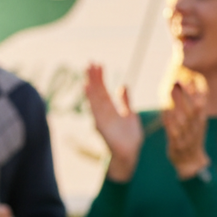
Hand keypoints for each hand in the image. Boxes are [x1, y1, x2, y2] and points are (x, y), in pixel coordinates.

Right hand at [85, 63, 142, 181]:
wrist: (130, 154)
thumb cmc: (129, 137)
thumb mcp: (129, 115)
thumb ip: (125, 101)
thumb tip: (122, 86)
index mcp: (110, 109)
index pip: (103, 90)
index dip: (100, 78)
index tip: (98, 64)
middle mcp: (103, 113)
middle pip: (97, 92)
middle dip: (94, 78)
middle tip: (89, 62)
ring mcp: (102, 120)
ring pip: (95, 100)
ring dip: (91, 86)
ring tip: (87, 73)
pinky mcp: (102, 127)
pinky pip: (95, 111)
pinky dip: (91, 100)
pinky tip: (86, 89)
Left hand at [163, 79, 209, 177]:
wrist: (191, 163)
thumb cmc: (193, 138)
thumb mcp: (198, 121)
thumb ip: (198, 103)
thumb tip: (194, 83)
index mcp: (201, 121)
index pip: (201, 104)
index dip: (196, 92)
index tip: (190, 79)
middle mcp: (195, 128)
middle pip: (191, 110)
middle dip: (185, 95)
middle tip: (177, 81)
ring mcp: (186, 137)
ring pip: (182, 119)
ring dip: (177, 104)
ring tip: (170, 91)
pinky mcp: (176, 144)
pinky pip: (173, 132)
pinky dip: (169, 121)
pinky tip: (164, 110)